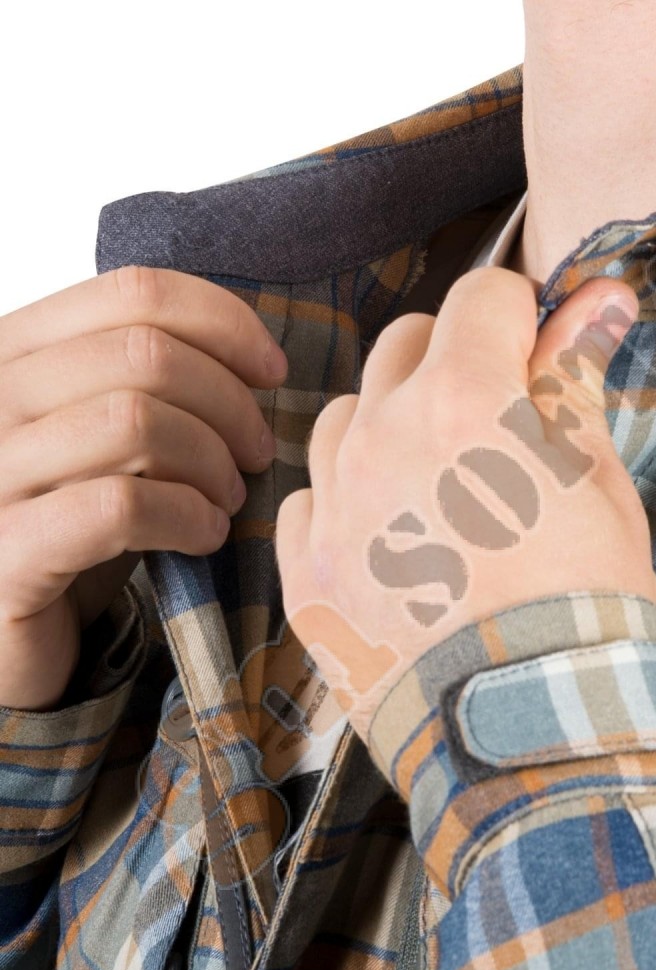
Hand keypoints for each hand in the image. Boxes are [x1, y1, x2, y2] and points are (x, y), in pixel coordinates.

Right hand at [0, 266, 287, 709]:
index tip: (271, 372)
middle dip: (229, 403)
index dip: (224, 325)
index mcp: (14, 353)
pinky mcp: (4, 552)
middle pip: (145, 354)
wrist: (10, 634)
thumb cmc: (74, 526)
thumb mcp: (106, 439)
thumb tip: (252, 359)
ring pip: (135, 421)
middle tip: (256, 453)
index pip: (134, 292)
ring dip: (211, 462)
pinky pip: (120, 506)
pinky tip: (204, 535)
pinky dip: (186, 516)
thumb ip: (148, 385)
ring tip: (228, 498)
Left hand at [276, 267, 655, 739]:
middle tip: (499, 421)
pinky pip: (313, 496)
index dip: (520, 314)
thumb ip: (575, 378)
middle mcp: (381, 438)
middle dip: (456, 360)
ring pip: (350, 413)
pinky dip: (350, 498)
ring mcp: (334, 507)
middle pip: (406, 342)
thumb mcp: (597, 479)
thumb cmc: (587, 601)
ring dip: (393, 424)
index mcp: (464, 402)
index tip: (538, 348)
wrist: (535, 729)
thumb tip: (599, 296)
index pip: (481, 298)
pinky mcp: (306, 572)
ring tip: (442, 485)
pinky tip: (395, 538)